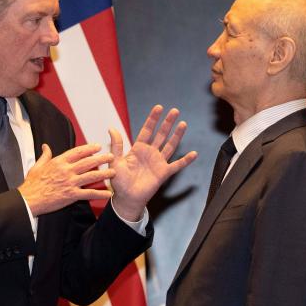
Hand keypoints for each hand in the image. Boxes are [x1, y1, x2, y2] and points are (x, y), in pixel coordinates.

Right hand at [18, 143, 115, 216]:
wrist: (29, 200)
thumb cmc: (32, 184)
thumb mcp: (37, 166)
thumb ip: (44, 156)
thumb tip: (45, 146)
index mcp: (59, 162)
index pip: (77, 152)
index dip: (89, 148)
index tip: (97, 146)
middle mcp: (66, 170)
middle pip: (88, 162)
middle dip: (101, 159)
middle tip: (111, 156)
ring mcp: (70, 183)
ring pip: (91, 176)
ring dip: (104, 174)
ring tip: (113, 172)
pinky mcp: (71, 195)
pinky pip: (88, 193)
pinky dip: (99, 193)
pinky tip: (107, 193)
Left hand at [108, 105, 197, 220]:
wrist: (126, 198)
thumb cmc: (119, 181)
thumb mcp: (115, 161)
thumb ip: (116, 145)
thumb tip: (111, 128)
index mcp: (138, 148)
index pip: (147, 130)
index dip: (153, 119)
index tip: (159, 108)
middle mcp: (150, 153)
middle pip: (161, 134)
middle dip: (167, 123)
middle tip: (174, 110)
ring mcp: (158, 162)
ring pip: (170, 145)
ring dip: (177, 135)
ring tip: (183, 123)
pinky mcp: (164, 173)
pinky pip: (177, 165)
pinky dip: (186, 160)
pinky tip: (194, 153)